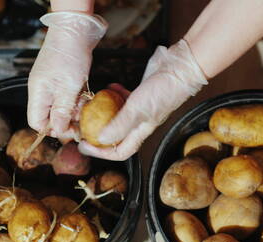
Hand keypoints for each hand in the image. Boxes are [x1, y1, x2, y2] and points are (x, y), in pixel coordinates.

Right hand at [27, 11, 106, 141]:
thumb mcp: (69, 87)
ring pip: (61, 107)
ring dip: (75, 110)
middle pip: (50, 116)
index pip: (36, 122)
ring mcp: (52, 84)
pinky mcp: (62, 79)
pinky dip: (78, 99)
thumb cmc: (70, 54)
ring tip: (86, 106)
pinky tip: (87, 96)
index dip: (52, 130)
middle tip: (83, 122)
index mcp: (37, 93)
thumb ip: (62, 110)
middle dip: (67, 121)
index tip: (70, 131)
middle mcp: (42, 90)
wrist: (76, 29)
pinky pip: (68, 97)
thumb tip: (58, 131)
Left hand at [78, 39, 207, 160]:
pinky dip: (114, 95)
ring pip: (117, 116)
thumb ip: (120, 126)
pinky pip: (122, 98)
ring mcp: (140, 107)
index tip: (84, 145)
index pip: (120, 152)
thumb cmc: (163, 91)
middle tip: (82, 127)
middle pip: (115, 135)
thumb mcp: (137, 110)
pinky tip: (109, 87)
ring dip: (103, 113)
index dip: (101, 153)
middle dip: (97, 133)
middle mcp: (140, 122)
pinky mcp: (140, 93)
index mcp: (141, 131)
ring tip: (91, 107)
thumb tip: (101, 140)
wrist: (180, 68)